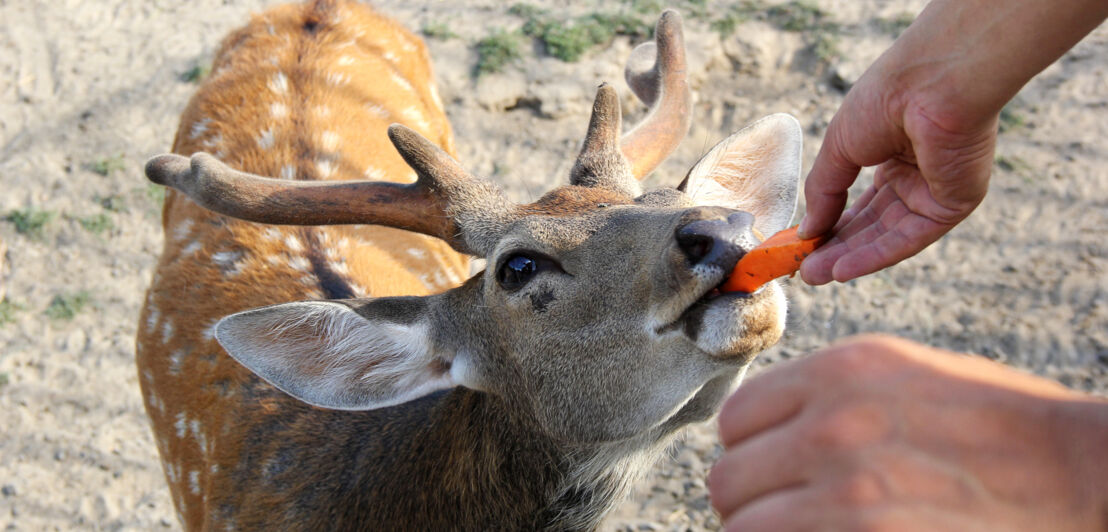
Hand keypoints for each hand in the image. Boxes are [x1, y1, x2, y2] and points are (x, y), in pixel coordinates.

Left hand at [709, 335, 1107, 530]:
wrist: (1075, 470)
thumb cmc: (991, 420)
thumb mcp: (900, 371)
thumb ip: (821, 391)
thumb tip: (758, 427)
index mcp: (840, 372)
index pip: (735, 419)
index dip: (746, 447)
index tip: (765, 464)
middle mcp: (834, 427)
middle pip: (728, 478)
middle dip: (748, 497)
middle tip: (779, 507)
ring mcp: (850, 493)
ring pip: (744, 528)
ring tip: (799, 528)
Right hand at [796, 73, 995, 284]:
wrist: (932, 82)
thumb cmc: (887, 98)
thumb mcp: (839, 146)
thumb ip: (824, 191)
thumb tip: (806, 231)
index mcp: (894, 153)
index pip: (862, 201)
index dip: (832, 223)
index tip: (804, 243)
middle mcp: (918, 175)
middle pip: (873, 223)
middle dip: (837, 247)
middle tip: (804, 269)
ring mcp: (937, 191)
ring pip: (888, 235)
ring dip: (850, 257)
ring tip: (814, 275)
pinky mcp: (954, 204)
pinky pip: (910, 238)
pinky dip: (875, 255)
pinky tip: (842, 270)